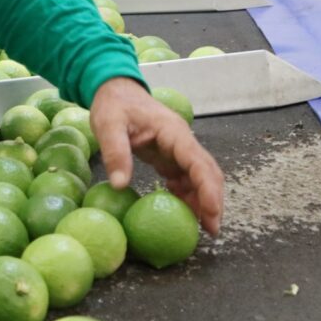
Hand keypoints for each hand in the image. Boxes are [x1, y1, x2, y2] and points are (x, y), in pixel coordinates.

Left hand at [90, 77, 223, 235]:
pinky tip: (181, 209)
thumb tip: (119, 186)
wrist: (114, 90)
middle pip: (207, 172)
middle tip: (211, 230)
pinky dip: (186, 194)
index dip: (208, 189)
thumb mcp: (108, 125)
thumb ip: (115, 153)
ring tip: (200, 227)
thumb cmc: (112, 105)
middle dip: (213, 201)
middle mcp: (181, 141)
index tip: (211, 213)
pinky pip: (183, 177)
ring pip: (198, 177)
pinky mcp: (168, 155)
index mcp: (173, 132)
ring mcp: (177, 149)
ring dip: (201, 200)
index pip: (198, 163)